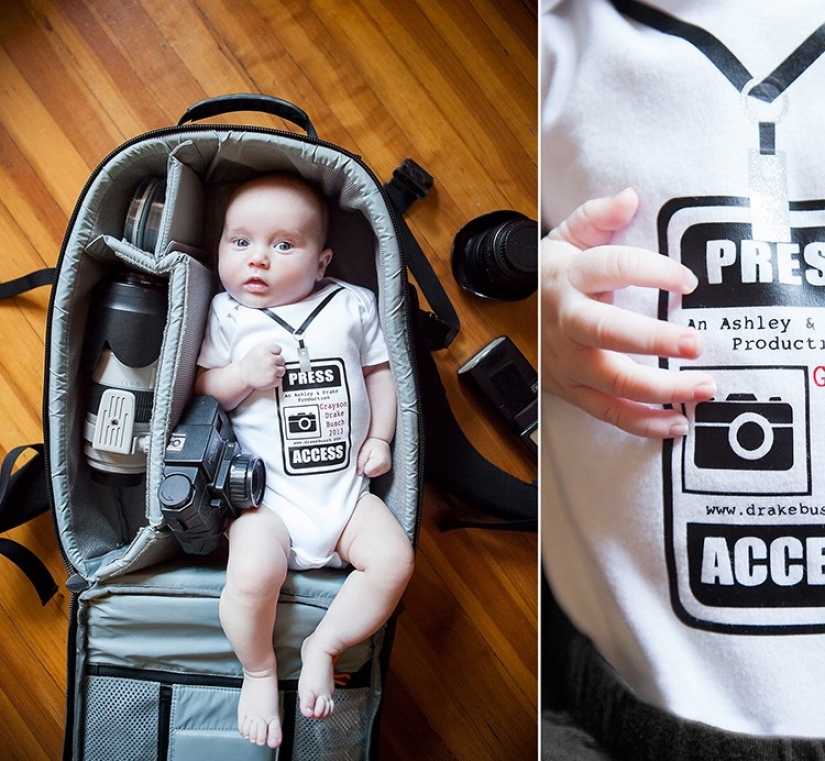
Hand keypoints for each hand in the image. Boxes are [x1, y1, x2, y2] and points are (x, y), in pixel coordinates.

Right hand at [239, 343, 285, 390]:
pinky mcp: (272, 379)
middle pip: (282, 360)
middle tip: (266, 365)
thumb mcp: (257, 349)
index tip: (267, 357)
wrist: (242, 376)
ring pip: (282, 370)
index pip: (279, 349)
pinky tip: (266, 377)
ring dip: (276, 372)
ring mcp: (272, 370)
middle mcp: (269, 359)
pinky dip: (274, 380)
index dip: (273, 353)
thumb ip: (269, 348)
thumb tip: (280, 351)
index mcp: (265, 349)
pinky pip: (280, 379)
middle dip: (275, 363)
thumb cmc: (250, 363)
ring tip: (266, 371)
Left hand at [357, 437, 390, 476]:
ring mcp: (387, 468)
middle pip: (370, 474)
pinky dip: (373, 469)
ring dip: (370, 468)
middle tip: (368, 458)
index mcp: (380, 461)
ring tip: (371, 459)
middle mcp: (385, 465)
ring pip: (373, 475)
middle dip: (366, 467)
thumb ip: (360, 462)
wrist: (380, 440)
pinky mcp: (387, 468)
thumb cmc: (371, 443)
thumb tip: (358, 472)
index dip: (363, 466)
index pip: (367, 471)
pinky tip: (374, 461)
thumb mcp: (363, 450)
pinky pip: (376, 473)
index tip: (365, 459)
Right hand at [541, 188, 715, 438]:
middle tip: (696, 344)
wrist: (516, 315)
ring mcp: (568, 360)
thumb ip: (596, 217)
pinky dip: (643, 422)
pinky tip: (677, 421)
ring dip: (660, 388)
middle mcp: (567, 321)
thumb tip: (628, 198)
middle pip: (608, 332)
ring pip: (613, 380)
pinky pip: (608, 412)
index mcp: (569, 278)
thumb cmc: (554, 276)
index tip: (688, 280)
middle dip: (653, 341)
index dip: (651, 271)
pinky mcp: (571, 389)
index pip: (612, 268)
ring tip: (704, 387)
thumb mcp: (566, 238)